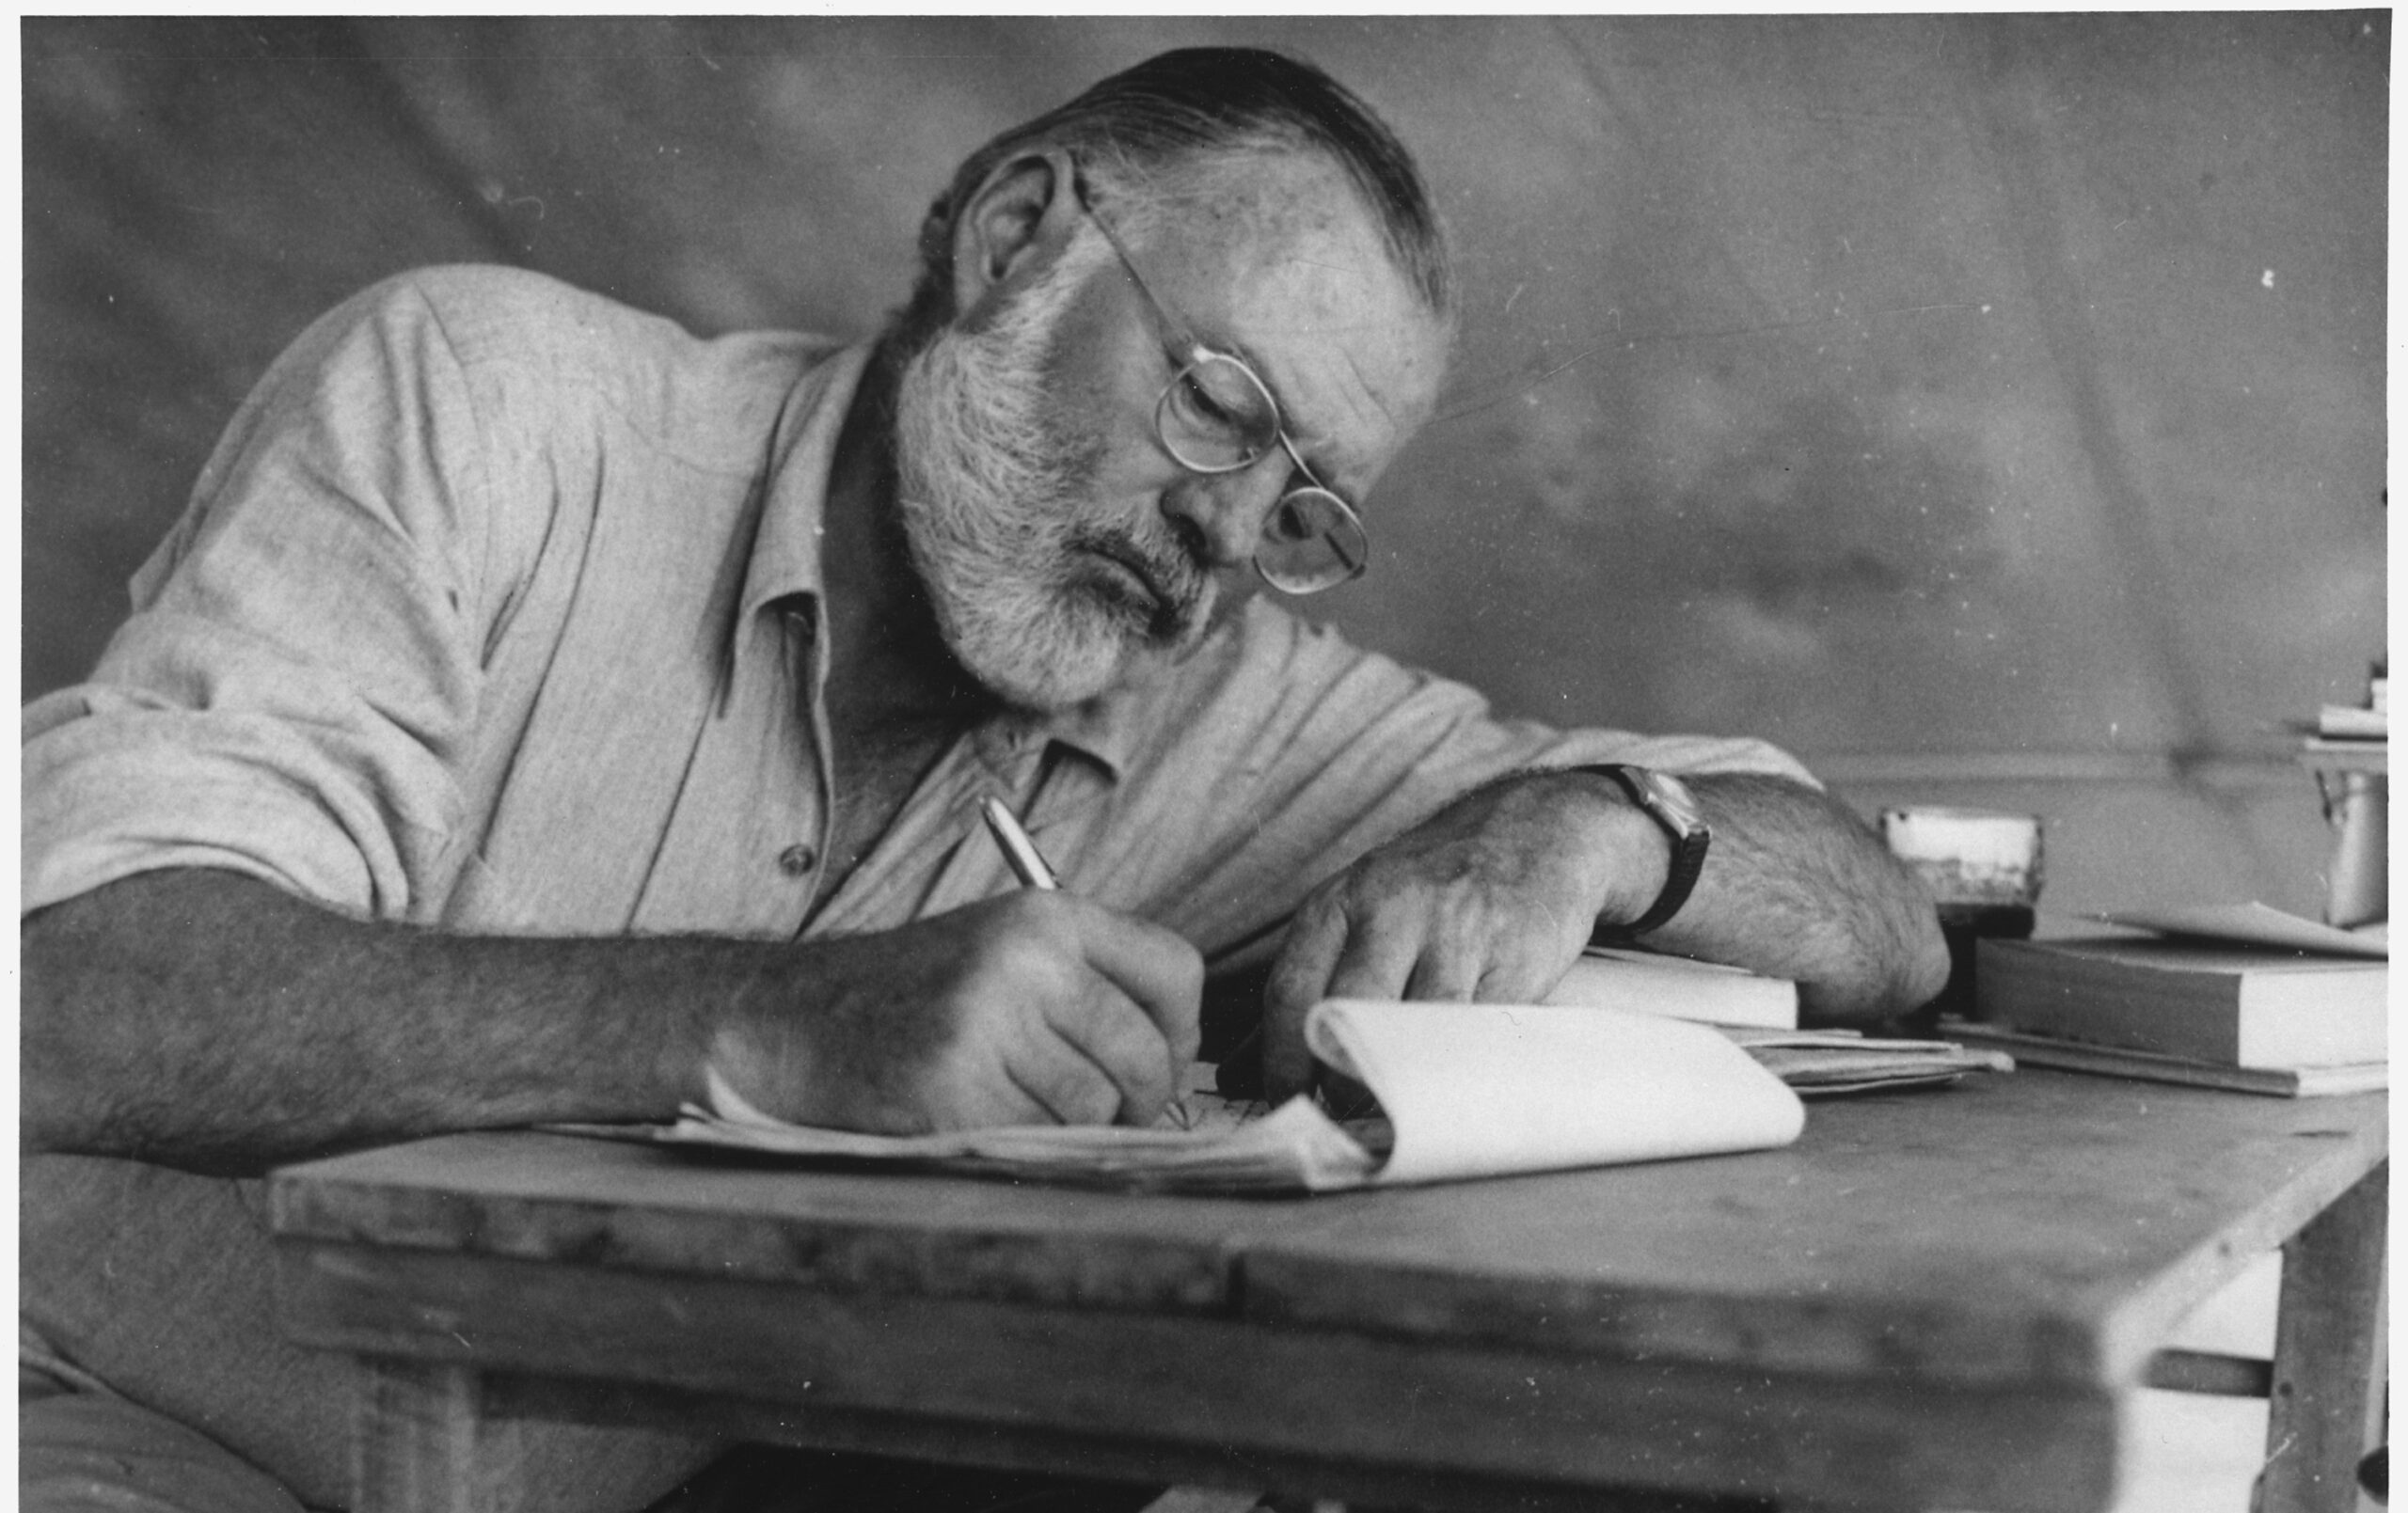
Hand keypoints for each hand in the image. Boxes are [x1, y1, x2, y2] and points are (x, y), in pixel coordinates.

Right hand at [714, 892, 1202, 1132]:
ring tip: (1024, 1108)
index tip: (1158, 1058)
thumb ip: (1087, 982)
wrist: (790, 1020)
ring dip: (1072, 1129)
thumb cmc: (910, 997)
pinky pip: (1037, 1141)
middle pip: (1147, 1054)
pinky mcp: (952, 1091)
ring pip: (1096, 1108)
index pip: (1176, 970)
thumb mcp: (1001, 951)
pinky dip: (1022, 1147)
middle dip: (1139, 1101)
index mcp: (1045, 915)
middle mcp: (1024, 960)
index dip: (1180, 1031)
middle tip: (1108, 1113)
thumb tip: (1178, 1058)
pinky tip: (979, 1120)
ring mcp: (987, 1025)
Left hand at [1261, 771, 1667, 1101]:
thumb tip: (1238, 1074)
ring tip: (1392, 1110)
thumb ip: (1306, 988)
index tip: (1285, 1107)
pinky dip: (1458, 1066)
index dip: (1281, 1063)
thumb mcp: (1359, 912)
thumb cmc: (1433, 885)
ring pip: (1417, 1025)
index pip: (1291, 991)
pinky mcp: (1516, 954)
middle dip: (1340, 1078)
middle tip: (1340, 1119)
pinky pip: (1480, 1028)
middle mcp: (1393, 907)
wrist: (1539, 827)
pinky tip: (1448, 1084)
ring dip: (1401, 1081)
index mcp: (1341, 901)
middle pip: (1349, 1009)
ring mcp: (1458, 929)